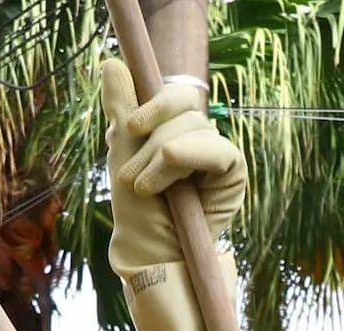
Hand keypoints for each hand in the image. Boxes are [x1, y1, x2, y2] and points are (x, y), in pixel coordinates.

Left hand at [101, 56, 246, 270]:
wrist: (151, 254)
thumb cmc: (137, 213)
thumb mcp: (123, 155)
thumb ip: (121, 110)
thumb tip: (110, 62)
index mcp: (172, 130)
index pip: (175, 96)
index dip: (155, 102)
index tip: (130, 126)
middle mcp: (197, 138)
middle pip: (185, 108)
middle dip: (152, 140)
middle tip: (132, 178)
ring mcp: (216, 156)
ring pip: (196, 128)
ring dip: (162, 158)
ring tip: (146, 190)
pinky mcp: (232, 175)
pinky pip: (219, 150)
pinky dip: (192, 154)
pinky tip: (172, 165)